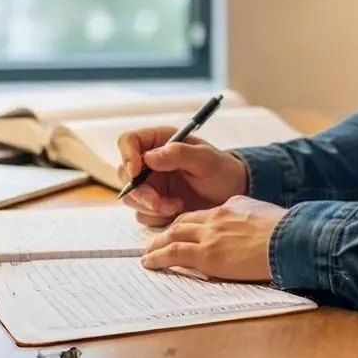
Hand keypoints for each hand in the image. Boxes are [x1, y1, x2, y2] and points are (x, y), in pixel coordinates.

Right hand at [117, 125, 248, 226]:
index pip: (128, 141)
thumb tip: (150, 157)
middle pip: (125, 174)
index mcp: (159, 142)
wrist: (231, 194)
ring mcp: (150, 184)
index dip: (127, 155)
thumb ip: (179, 154)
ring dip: (149, 206)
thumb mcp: (206, 159)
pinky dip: (156, 217)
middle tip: (159, 202)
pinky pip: (142, 214)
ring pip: (131, 197)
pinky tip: (177, 211)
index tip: (137, 172)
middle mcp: (150, 162)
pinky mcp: (154, 204)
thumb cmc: (221, 170)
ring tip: (176, 206)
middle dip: (140, 192)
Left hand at [139, 195, 284, 280]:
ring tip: (148, 252)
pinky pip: (173, 254)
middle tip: (158, 240)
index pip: (205, 214)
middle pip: (184, 221)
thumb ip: (252, 220)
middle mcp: (217, 216)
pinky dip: (158, 257)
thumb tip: (251, 229)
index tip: (186, 230)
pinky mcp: (207, 254)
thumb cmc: (289, 233)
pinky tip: (149, 262)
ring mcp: (210, 235)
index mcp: (233, 206)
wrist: (291, 239)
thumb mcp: (267, 217)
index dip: (192, 223)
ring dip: (157, 244)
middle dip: (169, 231)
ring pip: (173, 235)